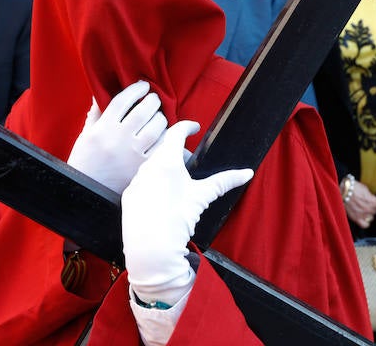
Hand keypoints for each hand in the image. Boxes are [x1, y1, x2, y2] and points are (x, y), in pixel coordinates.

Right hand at [66, 80, 167, 193]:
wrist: (86, 193)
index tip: (143, 86)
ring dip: (162, 118)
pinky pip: (161, 149)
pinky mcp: (142, 168)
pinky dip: (168, 140)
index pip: (123, 101)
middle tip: (154, 99)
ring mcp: (132, 154)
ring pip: (156, 128)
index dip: (136, 89)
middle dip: (152, 101)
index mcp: (103, 128)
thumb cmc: (84, 162)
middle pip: (144, 111)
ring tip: (159, 116)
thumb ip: (95, 114)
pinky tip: (168, 135)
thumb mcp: (85, 135)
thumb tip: (99, 93)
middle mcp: (119, 139)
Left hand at [122, 121, 252, 304]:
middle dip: (176, 152)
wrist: (152, 249)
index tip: (194, 127)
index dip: (186, 126)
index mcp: (166, 161)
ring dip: (163, 168)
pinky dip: (152, 183)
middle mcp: (147, 166)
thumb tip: (247, 173)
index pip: (175, 132)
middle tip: (188, 161)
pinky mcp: (128, 195)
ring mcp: (135, 181)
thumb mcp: (203, 196)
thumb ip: (224, 181)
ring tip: (176, 182)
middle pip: (163, 149)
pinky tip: (161, 199)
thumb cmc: (178, 218)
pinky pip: (141, 182)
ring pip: (151, 165)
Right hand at [343, 181, 375, 228]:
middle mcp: (368, 209)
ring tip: (364, 209)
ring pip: (371, 217)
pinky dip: (365, 222)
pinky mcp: (356, 218)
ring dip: (369, 213)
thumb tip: (373, 198)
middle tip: (369, 203)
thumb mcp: (365, 188)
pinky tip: (363, 217)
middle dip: (374, 207)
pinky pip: (365, 225)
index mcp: (372, 201)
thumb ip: (371, 196)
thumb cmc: (352, 187)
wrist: (342, 190)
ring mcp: (362, 214)